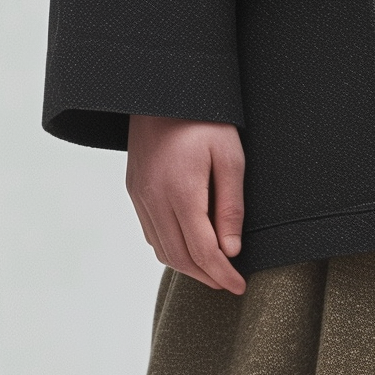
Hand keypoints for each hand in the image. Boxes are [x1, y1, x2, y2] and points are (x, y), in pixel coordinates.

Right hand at [126, 117, 245, 292]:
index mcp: (181, 193)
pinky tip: (188, 247)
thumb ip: (231, 206)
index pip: (203, 251)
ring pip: (161, 249)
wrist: (162, 89)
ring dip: (187, 266)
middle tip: (229, 282)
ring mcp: (140, 196)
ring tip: (212, 269)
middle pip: (179, 257)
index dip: (223, 274)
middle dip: (206, 276)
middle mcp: (154, 199)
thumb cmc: (204, 119)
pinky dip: (170, 249)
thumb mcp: (230, 157)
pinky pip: (150, 232)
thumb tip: (231, 250)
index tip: (240, 286)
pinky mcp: (134, 190)